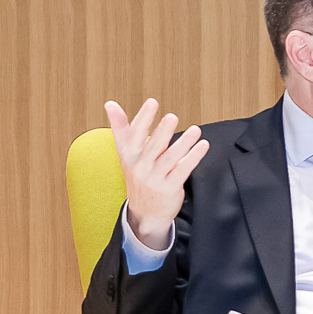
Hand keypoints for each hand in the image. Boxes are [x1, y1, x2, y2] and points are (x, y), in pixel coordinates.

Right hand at [105, 98, 208, 249]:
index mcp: (129, 154)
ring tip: (196, 130)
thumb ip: (121, 128)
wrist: (145, 211)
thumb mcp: (126, 152)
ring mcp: (155, 178)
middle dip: (162, 131)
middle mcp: (140, 166)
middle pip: (152, 146)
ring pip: (170, 158)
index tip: (152, 102)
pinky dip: (193, 157)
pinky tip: (202, 146)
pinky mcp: (169, 188)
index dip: (143, 118)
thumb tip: (110, 104)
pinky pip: (182, 170)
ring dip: (184, 143)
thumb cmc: (138, 175)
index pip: (134, 133)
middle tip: (172, 117)